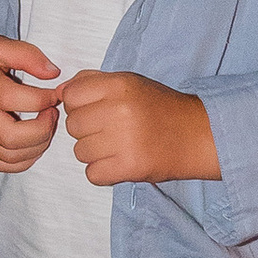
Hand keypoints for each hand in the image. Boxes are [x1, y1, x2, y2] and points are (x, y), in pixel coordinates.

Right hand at [0, 26, 61, 174]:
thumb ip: (27, 55)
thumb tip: (54, 74)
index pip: (18, 100)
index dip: (44, 99)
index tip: (54, 93)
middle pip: (13, 138)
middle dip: (43, 129)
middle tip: (51, 113)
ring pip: (8, 156)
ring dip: (36, 147)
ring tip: (44, 127)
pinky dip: (20, 162)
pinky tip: (31, 145)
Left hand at [57, 70, 219, 186]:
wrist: (198, 136)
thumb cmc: (161, 109)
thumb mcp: (130, 82)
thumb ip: (93, 82)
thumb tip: (60, 92)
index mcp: (120, 85)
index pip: (71, 96)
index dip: (78, 105)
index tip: (94, 111)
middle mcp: (120, 110)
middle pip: (73, 125)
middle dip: (86, 130)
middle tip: (110, 131)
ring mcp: (124, 140)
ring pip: (79, 151)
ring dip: (94, 153)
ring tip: (117, 146)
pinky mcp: (129, 167)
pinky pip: (92, 174)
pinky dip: (102, 172)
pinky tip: (119, 162)